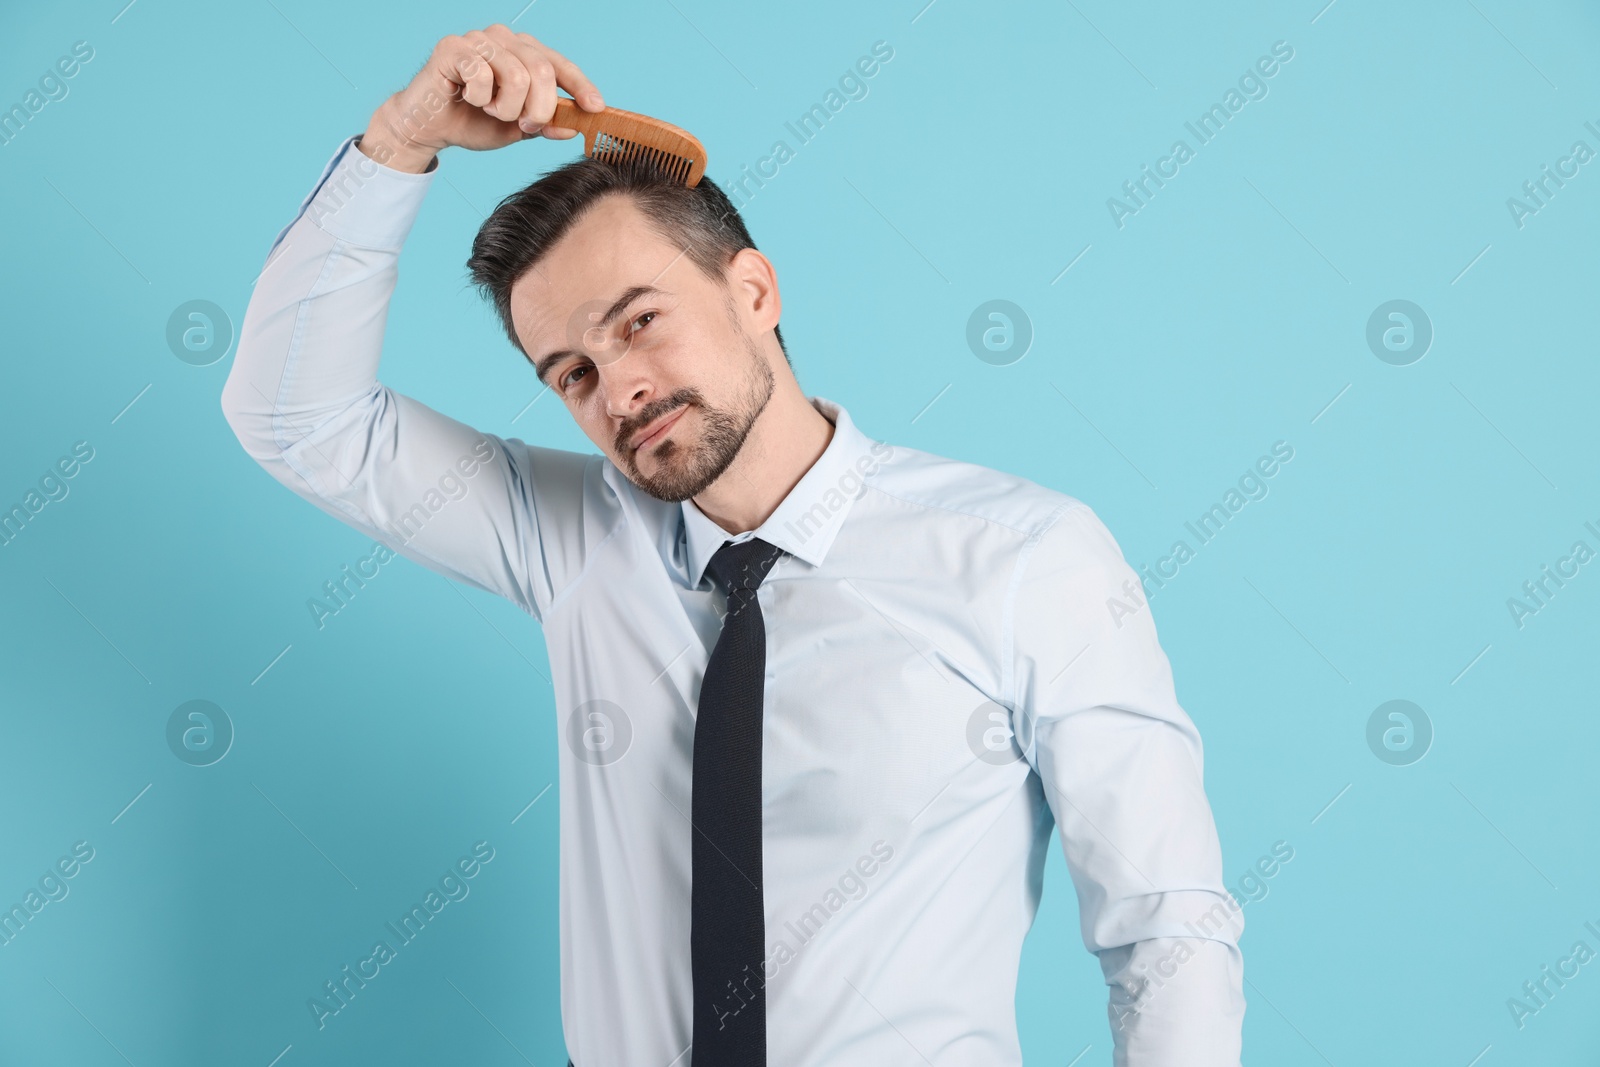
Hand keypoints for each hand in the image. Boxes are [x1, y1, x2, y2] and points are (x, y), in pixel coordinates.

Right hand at [358, 24, 603, 172]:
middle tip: (524, 126)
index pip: (559, 64)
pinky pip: (482, 74)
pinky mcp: (452, 47)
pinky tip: (468, 98)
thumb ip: (546, 123)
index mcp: (523, 52)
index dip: (580, 85)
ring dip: (507, 108)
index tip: (596, 108)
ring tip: (491, 111)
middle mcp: (504, 38)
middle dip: (539, 109)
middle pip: (543, 71)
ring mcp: (478, 39)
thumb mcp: (518, 128)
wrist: (430, 128)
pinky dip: (480, 98)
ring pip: (517, 75)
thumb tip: (574, 127)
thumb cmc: (473, 121)